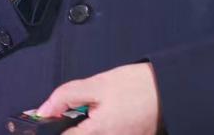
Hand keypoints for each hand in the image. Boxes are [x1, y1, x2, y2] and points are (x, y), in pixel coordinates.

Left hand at [36, 62, 161, 133]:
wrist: (171, 90)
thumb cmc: (137, 86)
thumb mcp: (97, 84)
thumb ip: (66, 96)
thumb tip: (43, 110)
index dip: (52, 126)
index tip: (49, 116)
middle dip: (74, 125)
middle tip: (81, 108)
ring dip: (87, 126)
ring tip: (100, 110)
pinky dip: (101, 129)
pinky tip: (110, 115)